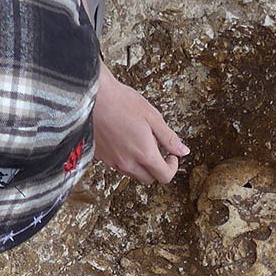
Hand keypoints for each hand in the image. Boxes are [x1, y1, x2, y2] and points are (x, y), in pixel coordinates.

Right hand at [93, 64, 188, 184]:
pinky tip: (124, 140)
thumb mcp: (152, 116)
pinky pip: (118, 166)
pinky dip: (126, 159)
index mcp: (144, 154)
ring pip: (134, 174)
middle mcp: (128, 163)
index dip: (172, 167)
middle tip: (157, 149)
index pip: (165, 176)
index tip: (171, 155)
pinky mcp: (101, 158)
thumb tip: (183, 151)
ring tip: (139, 141)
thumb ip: (169, 138)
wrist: (91, 96)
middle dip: (157, 168)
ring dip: (141, 165)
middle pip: (149, 179)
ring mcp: (113, 162)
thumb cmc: (121, 102)